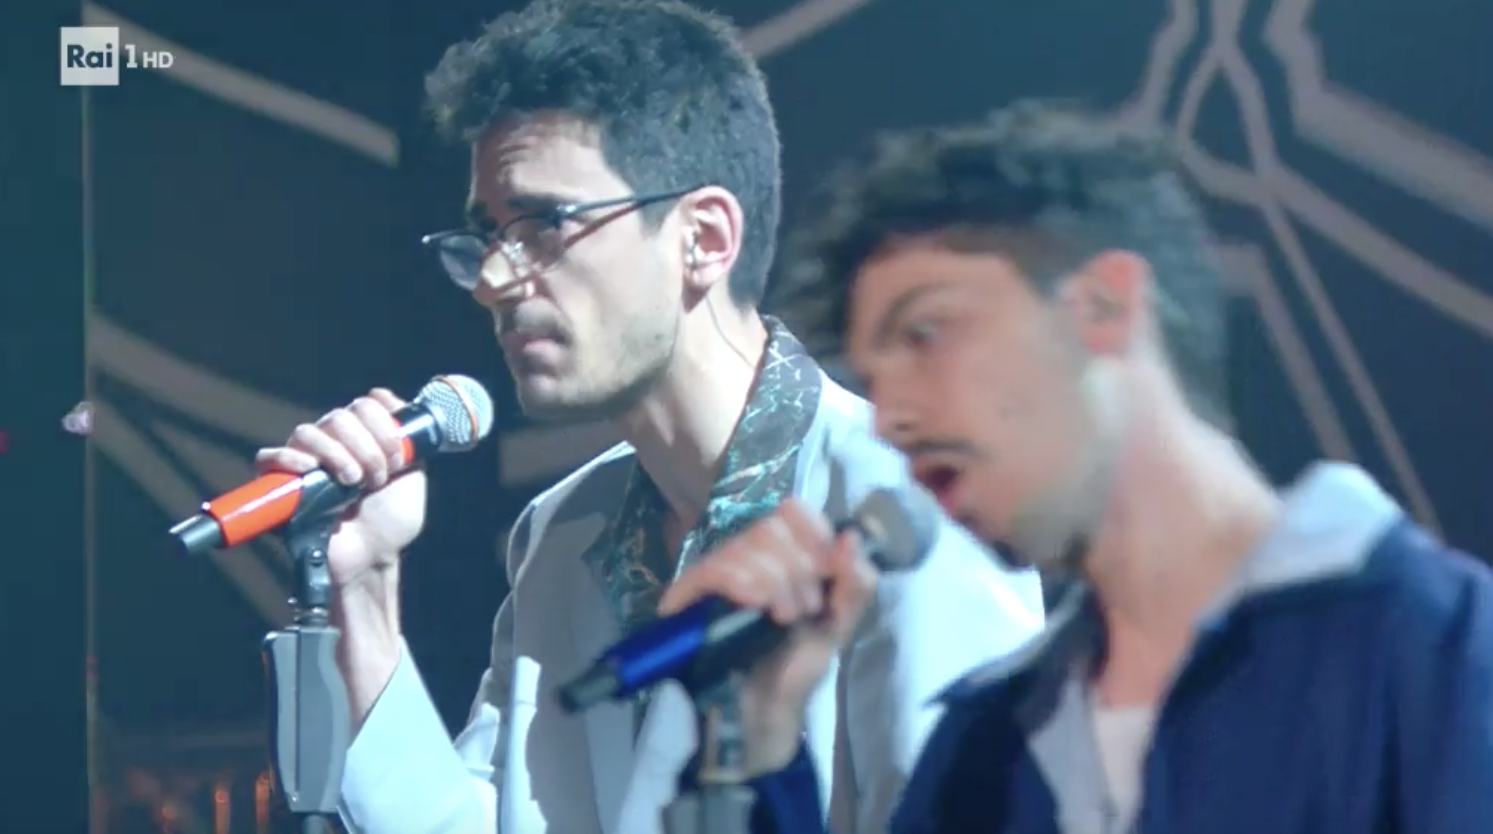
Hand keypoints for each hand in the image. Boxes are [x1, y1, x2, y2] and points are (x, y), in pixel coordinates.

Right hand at [253, 388, 425, 593]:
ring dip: (337, 453)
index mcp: (361, 437)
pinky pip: (270, 457)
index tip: (398, 458)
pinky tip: (310, 470)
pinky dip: (289, 458)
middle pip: (339, 416)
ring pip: (309, 432)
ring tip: (353, 483)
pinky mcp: (281, 485)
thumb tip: (387, 397)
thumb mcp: (412, 472)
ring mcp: (305, 462)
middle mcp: (331, 444)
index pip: (364, 405)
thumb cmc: (391, 520)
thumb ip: (407, 435)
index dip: (383, 425)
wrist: (372, 557)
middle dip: (366, 445)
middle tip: (377, 477)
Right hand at [658, 498, 877, 776]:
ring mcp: (715, 573)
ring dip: (776, 583)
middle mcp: (746, 555)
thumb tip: (852, 536)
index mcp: (783, 554)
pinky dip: (742, 580)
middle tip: (805, 609)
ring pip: (746, 546)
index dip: (813, 534)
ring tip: (785, 619)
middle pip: (770, 526)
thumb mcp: (840, 623)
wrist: (765, 713)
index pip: (793, 510)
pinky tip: (755, 604)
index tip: (825, 571)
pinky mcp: (688, 594)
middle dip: (797, 568)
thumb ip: (856, 581)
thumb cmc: (798, 666)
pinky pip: (713, 568)